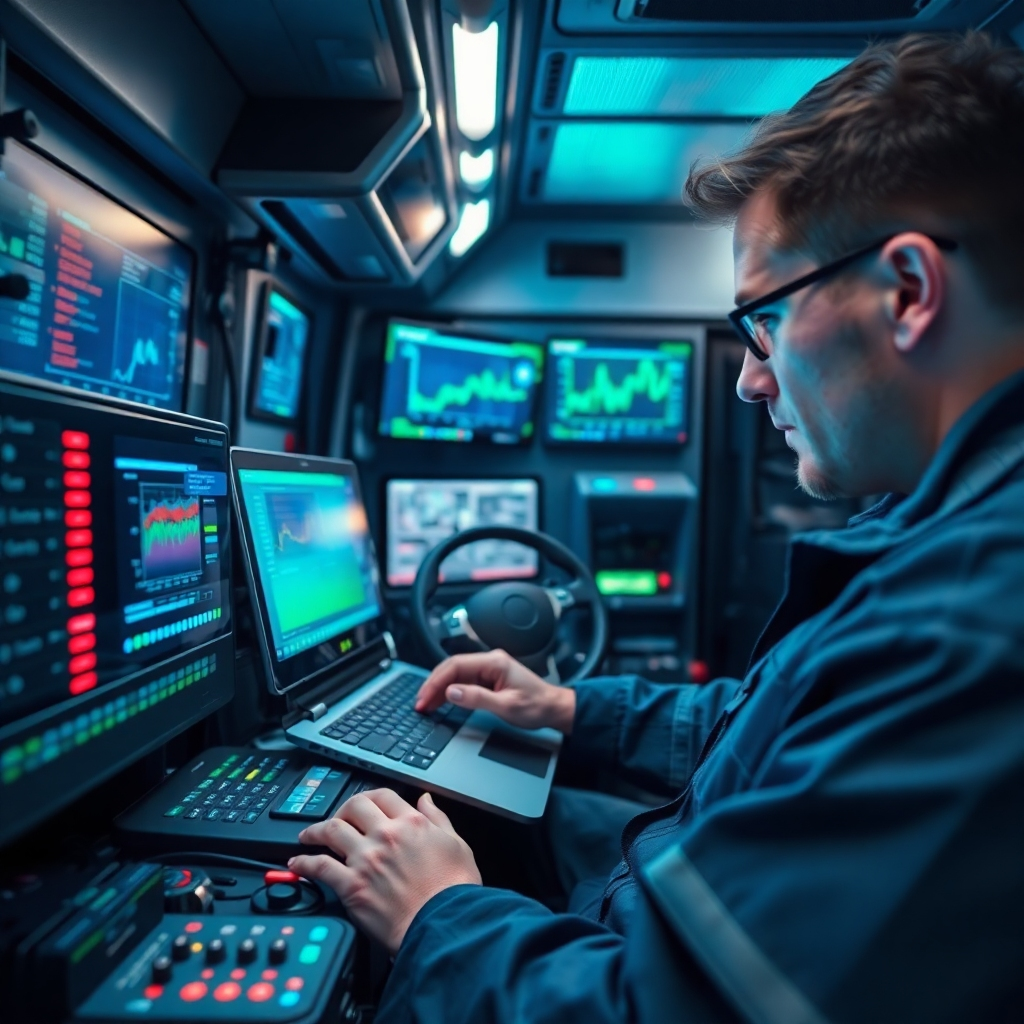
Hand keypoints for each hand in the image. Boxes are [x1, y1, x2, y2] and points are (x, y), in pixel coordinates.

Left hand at [288, 789, 480, 953]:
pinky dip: (304, 863)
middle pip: (353, 807)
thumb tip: (426, 799)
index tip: (363, 806)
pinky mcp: (352, 886)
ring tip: (308, 836)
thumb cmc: (453, 890)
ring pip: (331, 831)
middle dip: (341, 810)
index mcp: (411, 823)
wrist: (445, 925)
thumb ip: (438, 817)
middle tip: (336, 819)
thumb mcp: (456, 844)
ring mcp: (366, 859)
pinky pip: (320, 867)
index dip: (369, 798)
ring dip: (315, 831)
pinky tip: (298, 863)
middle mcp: (385, 836)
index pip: (382, 796)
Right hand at [415, 650, 575, 733]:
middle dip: (433, 685)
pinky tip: (440, 702)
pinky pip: (464, 682)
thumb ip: (477, 698)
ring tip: (426, 705)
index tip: (424, 697)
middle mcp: (490, 661)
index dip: (436, 681)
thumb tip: (451, 692)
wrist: (553, 708)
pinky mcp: (489, 679)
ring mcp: (489, 669)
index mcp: (494, 662)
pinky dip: (450, 692)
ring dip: (439, 689)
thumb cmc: (536, 706)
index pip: (456, 665)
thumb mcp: (506, 706)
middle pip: (452, 668)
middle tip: (420, 703)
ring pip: (455, 675)